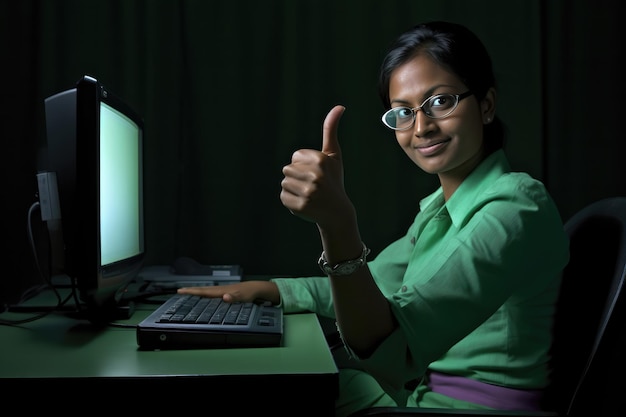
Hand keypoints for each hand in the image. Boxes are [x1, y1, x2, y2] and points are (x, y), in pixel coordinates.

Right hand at [177, 281, 279, 304]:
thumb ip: (234, 298)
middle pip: (202, 290)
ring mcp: (221, 290)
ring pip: (206, 291)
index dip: (192, 292)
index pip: (203, 291)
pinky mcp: (224, 292)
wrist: (256, 289)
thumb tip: (225, 297)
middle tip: (179, 291)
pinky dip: (204, 294)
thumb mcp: (243, 297)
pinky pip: (211, 293)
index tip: (181, 291)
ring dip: (196, 292)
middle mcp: (219, 290)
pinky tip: (202, 297)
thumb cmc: (249, 294)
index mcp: (220, 291)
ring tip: (186, 293)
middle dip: (190, 291)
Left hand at [279, 105, 353, 228]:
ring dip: (293, 189)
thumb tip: (339, 107)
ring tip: (309, 194)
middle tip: (313, 185)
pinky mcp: (300, 205)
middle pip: (287, 169)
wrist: (337, 212)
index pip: (295, 157)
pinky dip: (291, 201)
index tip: (317, 173)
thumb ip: (331, 130)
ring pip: (284, 183)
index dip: (303, 165)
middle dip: (297, 177)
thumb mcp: (333, 155)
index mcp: (321, 160)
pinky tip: (305, 204)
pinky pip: (283, 197)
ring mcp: (308, 192)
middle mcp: (315, 175)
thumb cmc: (334, 180)